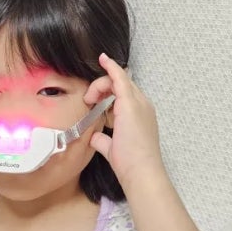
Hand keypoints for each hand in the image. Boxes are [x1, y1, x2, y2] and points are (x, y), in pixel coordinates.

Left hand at [83, 53, 164, 191]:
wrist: (141, 171)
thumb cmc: (130, 163)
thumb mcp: (113, 148)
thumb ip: (104, 140)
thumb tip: (94, 137)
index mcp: (141, 114)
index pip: (124, 93)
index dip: (110, 88)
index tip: (98, 89)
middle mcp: (143, 105)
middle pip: (121, 84)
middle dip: (102, 88)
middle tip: (89, 101)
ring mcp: (138, 103)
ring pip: (118, 81)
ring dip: (100, 85)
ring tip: (89, 99)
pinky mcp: (130, 103)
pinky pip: (120, 78)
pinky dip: (111, 67)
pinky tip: (103, 59)